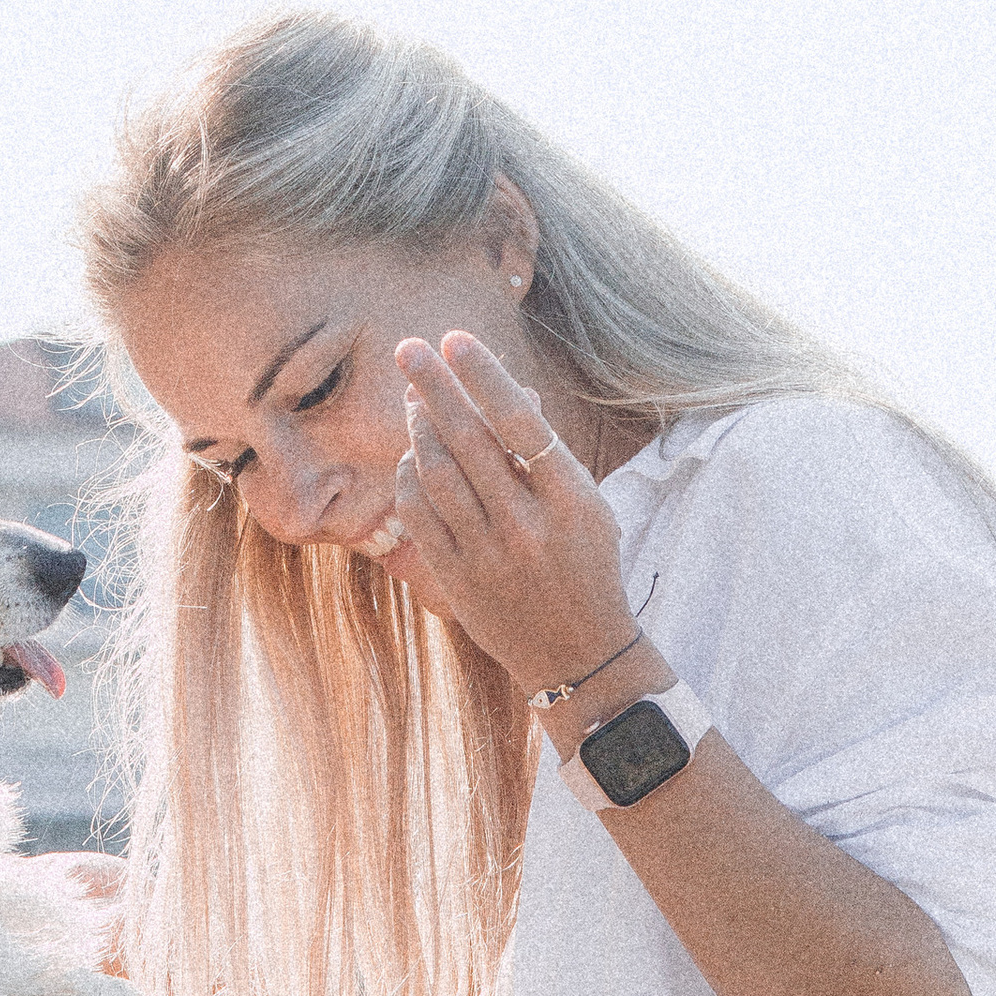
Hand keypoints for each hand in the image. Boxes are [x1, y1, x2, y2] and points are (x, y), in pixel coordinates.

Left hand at [391, 331, 638, 704]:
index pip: (520, 422)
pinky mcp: (456, 580)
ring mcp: (488, 555)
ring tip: (414, 400)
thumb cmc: (587, 566)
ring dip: (420, 429)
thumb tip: (509, 390)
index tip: (455, 339)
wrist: (579, 655)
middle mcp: (528, 526)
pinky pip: (419, 515)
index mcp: (572, 500)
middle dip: (434, 387)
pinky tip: (412, 456)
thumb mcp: (586, 507)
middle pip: (468, 440)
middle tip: (409, 349)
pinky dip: (410, 477)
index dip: (484, 377)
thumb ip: (545, 454)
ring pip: (437, 474)